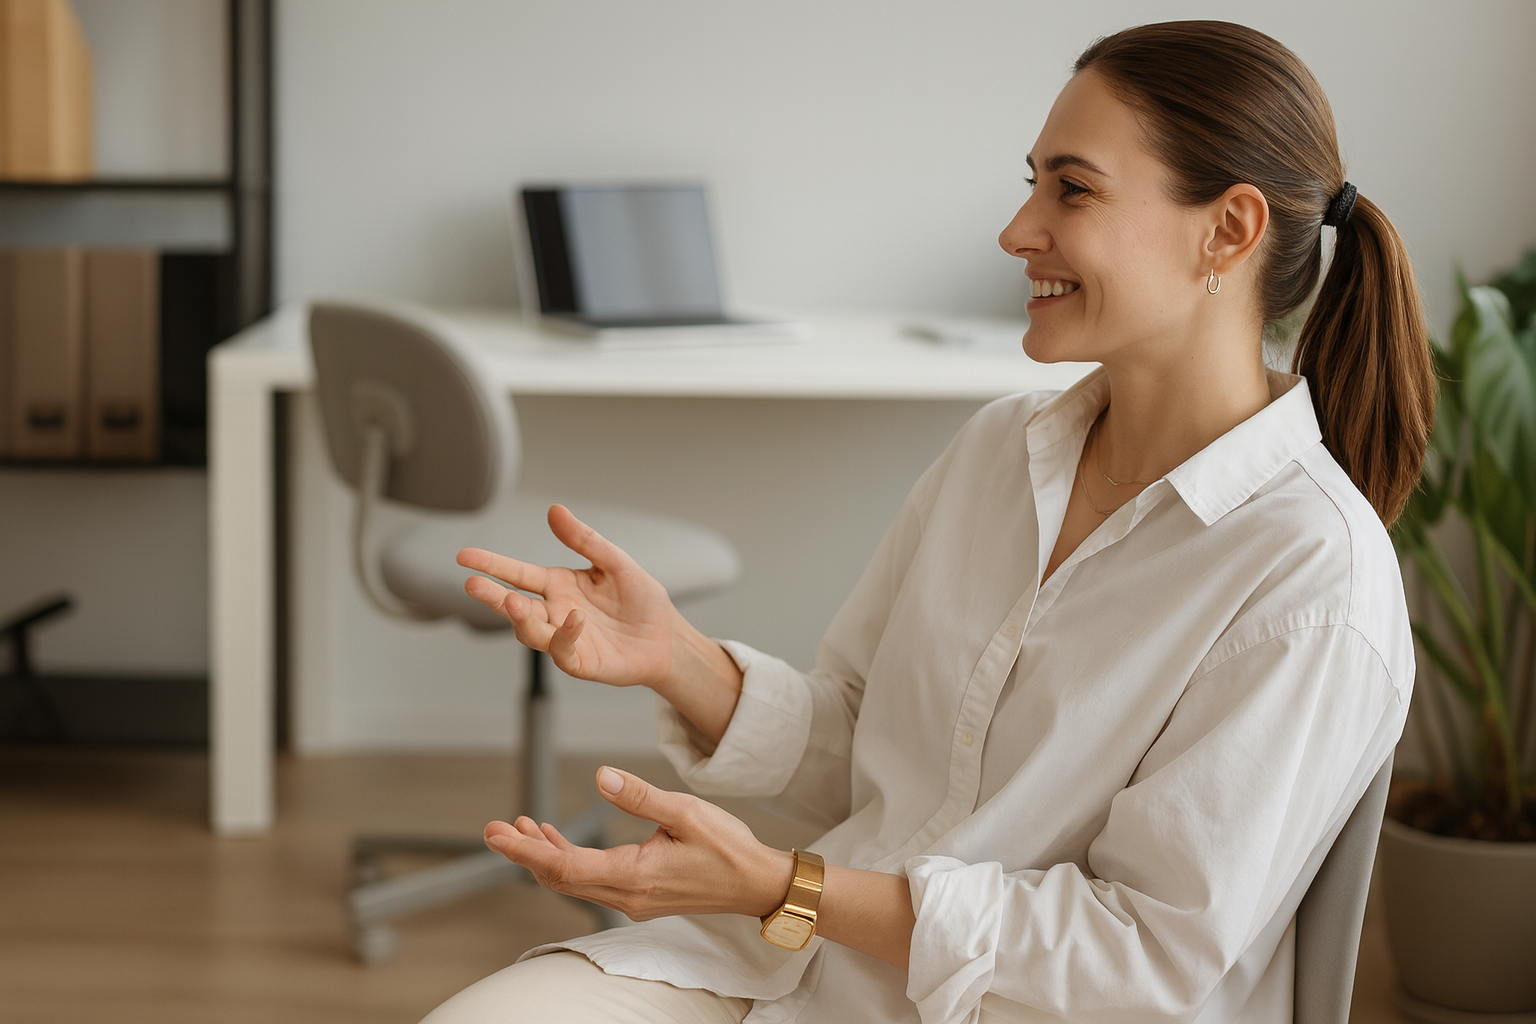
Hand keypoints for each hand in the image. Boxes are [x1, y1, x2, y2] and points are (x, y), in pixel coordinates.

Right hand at [457, 504, 675, 687]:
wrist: (667, 637)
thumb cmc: (641, 600)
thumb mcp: (615, 562)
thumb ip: (585, 540)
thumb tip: (554, 509)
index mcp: (559, 585)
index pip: (518, 573)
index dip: (492, 564)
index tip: (464, 556)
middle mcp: (555, 611)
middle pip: (514, 604)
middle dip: (492, 596)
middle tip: (472, 584)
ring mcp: (565, 638)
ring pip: (530, 631)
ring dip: (520, 618)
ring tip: (513, 602)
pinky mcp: (580, 661)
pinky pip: (563, 650)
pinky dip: (564, 635)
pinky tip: (574, 619)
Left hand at [484, 766, 793, 921]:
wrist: (757, 884)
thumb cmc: (729, 849)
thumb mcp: (686, 812)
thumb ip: (639, 796)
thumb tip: (600, 777)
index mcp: (634, 875)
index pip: (562, 867)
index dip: (523, 850)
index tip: (494, 834)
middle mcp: (626, 895)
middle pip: (559, 878)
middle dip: (524, 852)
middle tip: (494, 828)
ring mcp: (632, 899)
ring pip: (573, 881)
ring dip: (545, 855)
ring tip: (521, 826)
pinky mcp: (639, 895)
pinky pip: (591, 881)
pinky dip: (568, 860)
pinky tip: (557, 840)